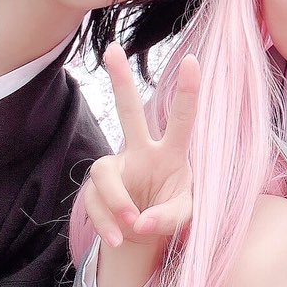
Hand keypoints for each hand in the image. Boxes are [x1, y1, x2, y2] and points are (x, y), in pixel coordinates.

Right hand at [82, 43, 199, 249]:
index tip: (192, 60)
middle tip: (112, 48)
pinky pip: (94, 203)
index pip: (182, 119)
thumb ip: (169, 218)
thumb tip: (140, 223)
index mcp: (172, 152)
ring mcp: (116, 166)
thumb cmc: (168, 213)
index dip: (187, 90)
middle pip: (130, 111)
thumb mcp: (182, 218)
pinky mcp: (95, 187)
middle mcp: (142, 151)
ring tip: (132, 228)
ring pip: (103, 172)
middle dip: (121, 81)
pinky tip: (120, 238)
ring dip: (116, 204)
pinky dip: (107, 224)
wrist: (142, 236)